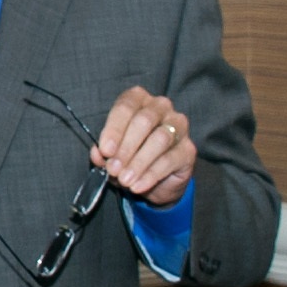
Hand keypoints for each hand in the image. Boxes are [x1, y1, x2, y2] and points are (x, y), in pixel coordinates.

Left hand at [94, 85, 194, 207]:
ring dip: (138, 162)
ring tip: (124, 180)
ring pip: (160, 139)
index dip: (114, 129)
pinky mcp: (188, 149)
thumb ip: (104, 152)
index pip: (126, 107)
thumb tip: (98, 154)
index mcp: (138, 100)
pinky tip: (138, 186)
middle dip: (126, 147)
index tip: (105, 150)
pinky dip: (151, 175)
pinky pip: (170, 159)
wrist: (156, 181)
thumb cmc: (130, 157)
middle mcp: (160, 107)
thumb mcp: (112, 155)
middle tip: (114, 169)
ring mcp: (178, 126)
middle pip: (144, 121)